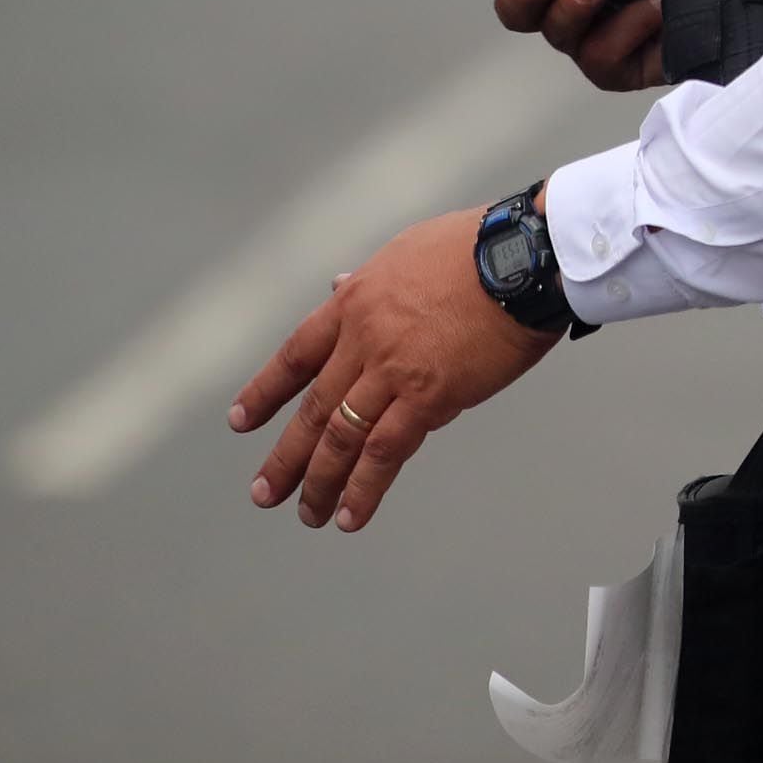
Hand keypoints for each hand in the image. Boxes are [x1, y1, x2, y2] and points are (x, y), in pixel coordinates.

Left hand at [225, 204, 557, 530]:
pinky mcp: (428, 396)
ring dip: (320, 482)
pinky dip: (364, 488)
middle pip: (314, 408)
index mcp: (354, 302)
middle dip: (286, 456)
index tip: (241, 422)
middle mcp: (363, 339)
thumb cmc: (477, 247)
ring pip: (341, 438)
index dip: (266, 392)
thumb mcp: (405, 251)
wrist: (521, 256)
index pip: (296, 356)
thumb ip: (368, 281)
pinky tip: (350, 516)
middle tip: (265, 493)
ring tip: (309, 515)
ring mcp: (391, 370)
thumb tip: (337, 286)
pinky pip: (386, 451)